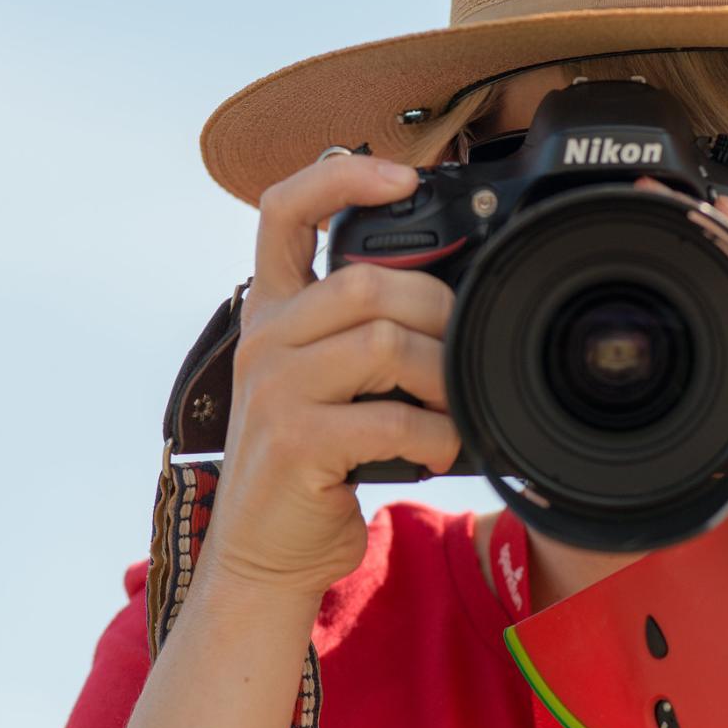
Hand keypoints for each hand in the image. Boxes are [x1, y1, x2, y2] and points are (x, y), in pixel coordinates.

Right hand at [198, 154, 461, 602]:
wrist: (267, 551)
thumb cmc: (315, 459)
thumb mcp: (323, 377)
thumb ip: (359, 329)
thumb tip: (451, 294)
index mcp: (273, 309)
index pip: (285, 209)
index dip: (342, 177)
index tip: (402, 176)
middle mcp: (264, 338)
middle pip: (367, 282)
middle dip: (437, 313)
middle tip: (462, 351)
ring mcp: (273, 388)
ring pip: (384, 342)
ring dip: (442, 375)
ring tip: (455, 405)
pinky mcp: (294, 441)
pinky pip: (390, 417)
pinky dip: (436, 434)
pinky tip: (443, 448)